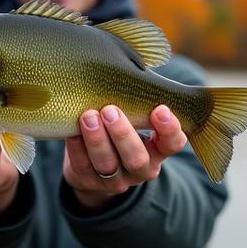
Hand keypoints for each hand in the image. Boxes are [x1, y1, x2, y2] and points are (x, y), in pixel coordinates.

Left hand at [63, 105, 186, 208]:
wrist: (93, 165)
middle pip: (137, 159)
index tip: (160, 109)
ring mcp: (115, 179)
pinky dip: (77, 148)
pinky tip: (73, 131)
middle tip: (110, 110)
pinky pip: (82, 167)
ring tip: (88, 116)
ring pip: (107, 164)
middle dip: (123, 134)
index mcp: (157, 150)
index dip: (169, 129)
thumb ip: (138, 101)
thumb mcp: (134, 117)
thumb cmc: (119, 127)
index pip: (173, 144)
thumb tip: (138, 65)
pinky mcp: (89, 182)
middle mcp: (140, 168)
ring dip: (97, 140)